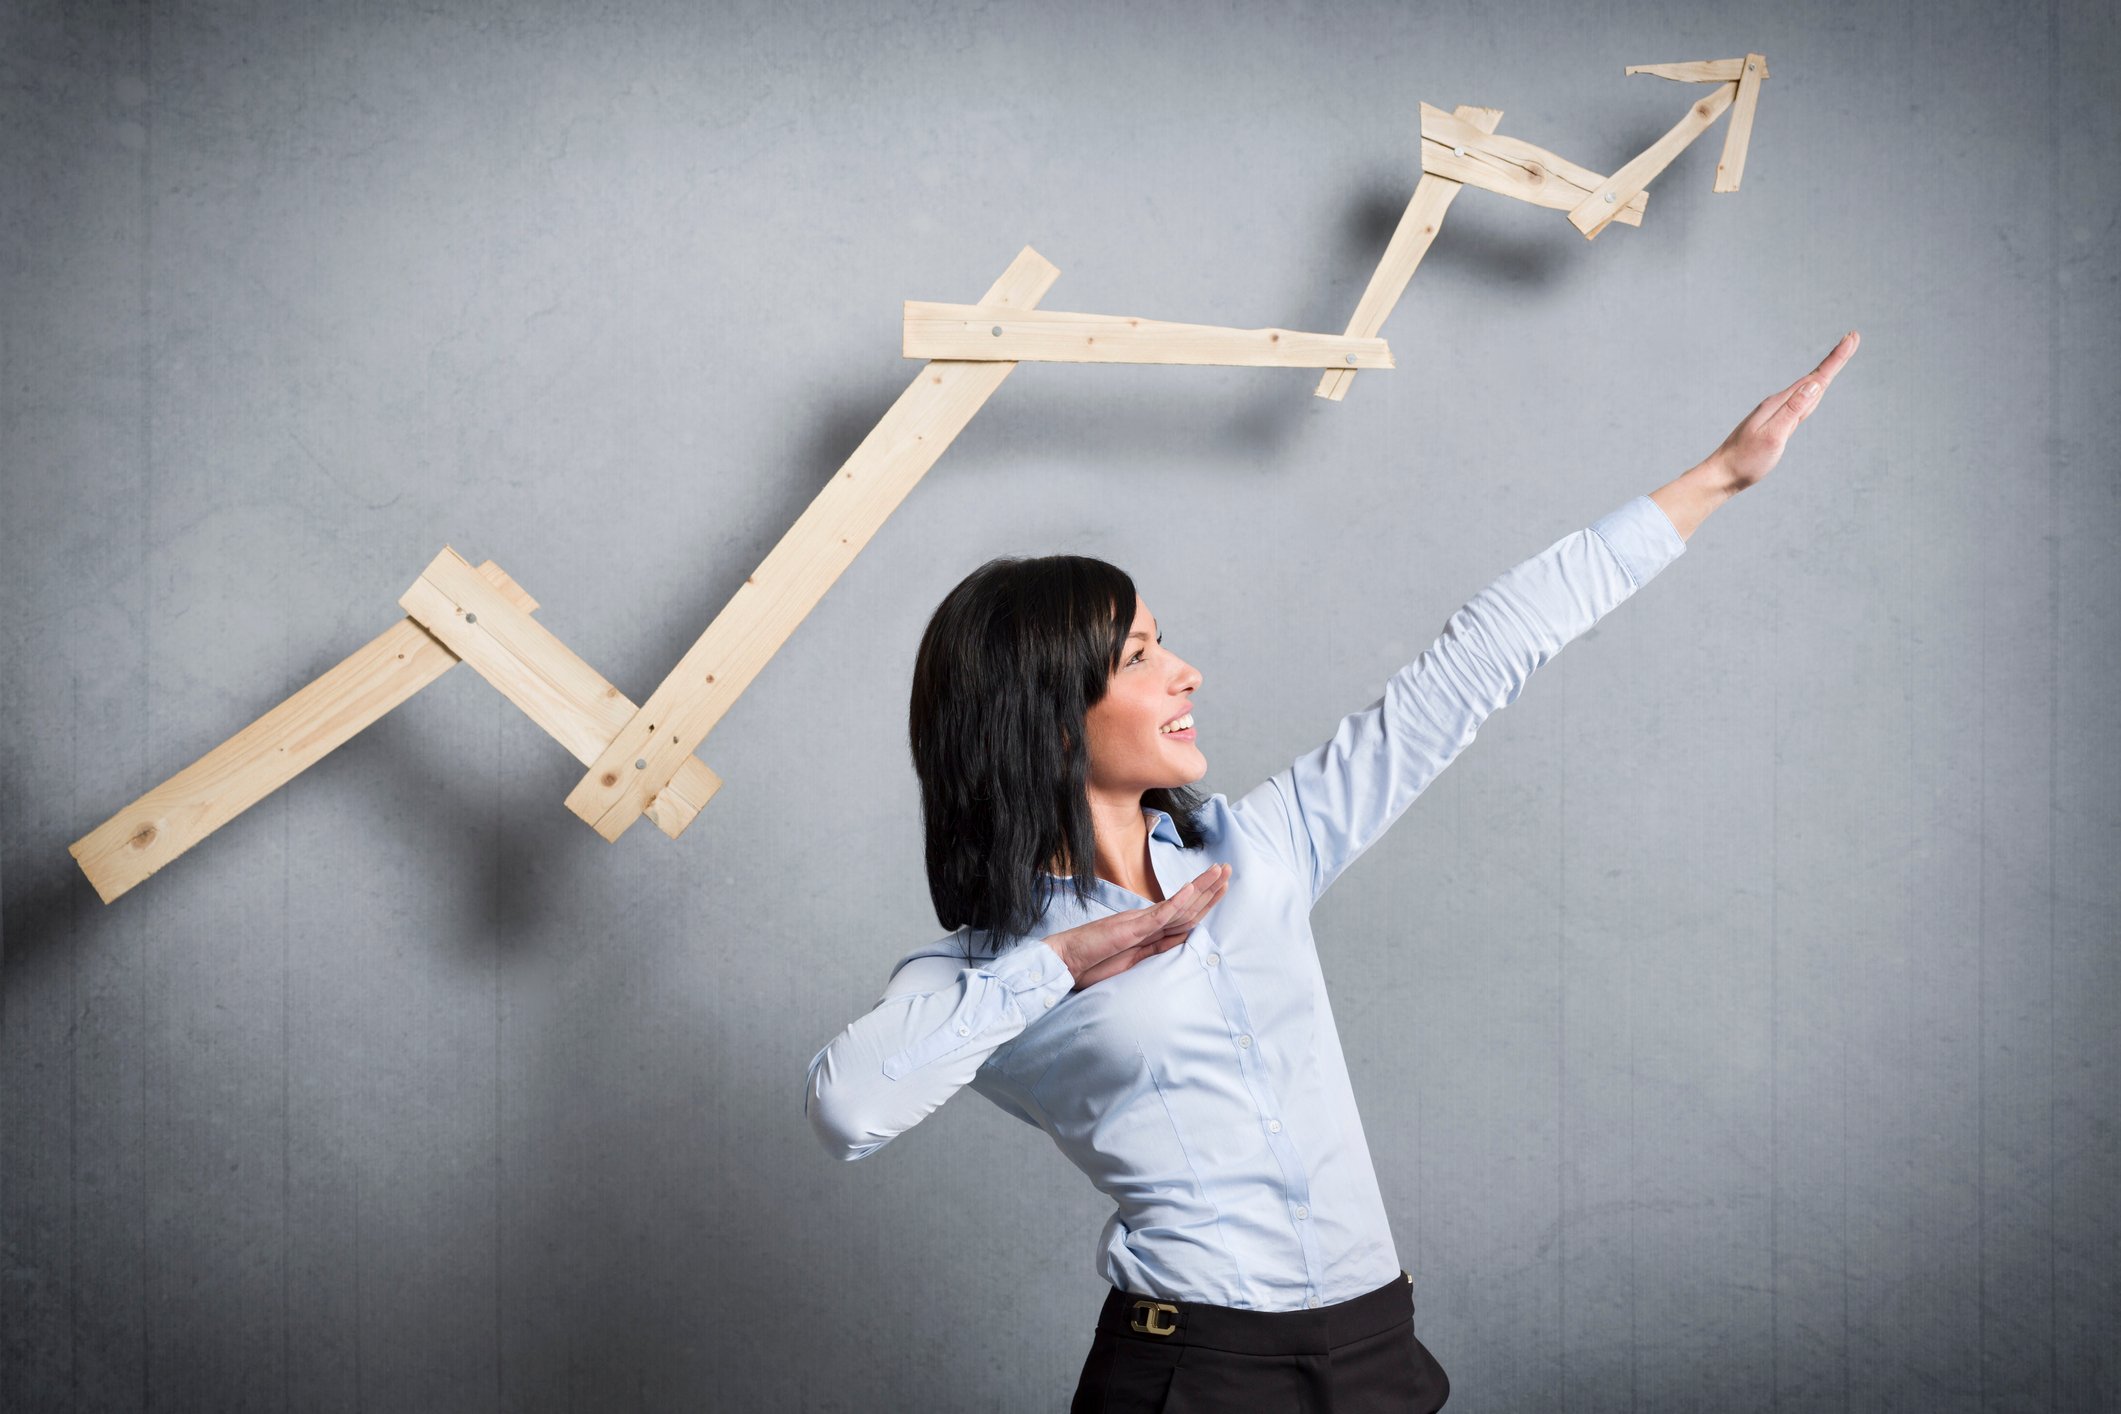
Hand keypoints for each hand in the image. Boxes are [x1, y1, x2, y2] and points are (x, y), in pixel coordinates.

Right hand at [1044, 863, 1231, 989]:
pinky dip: (1176, 902)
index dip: (1203, 901)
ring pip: (1177, 904)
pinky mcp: (1130, 928)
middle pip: (1185, 905)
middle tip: (1228, 869)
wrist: (1064, 961)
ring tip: (1219, 872)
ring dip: (1200, 887)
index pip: (1183, 915)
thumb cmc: (1090, 962)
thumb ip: (1152, 949)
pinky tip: (1191, 889)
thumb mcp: (1130, 960)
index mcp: (1146, 928)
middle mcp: (1145, 920)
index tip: (1221, 887)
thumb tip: (1176, 943)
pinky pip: (1158, 915)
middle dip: (1209, 888)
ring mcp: (1138, 922)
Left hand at [1703, 330, 1859, 492]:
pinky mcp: (1775, 424)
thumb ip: (1792, 411)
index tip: (1852, 338)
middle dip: (1835, 359)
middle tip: (1853, 338)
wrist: (1721, 475)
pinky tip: (1815, 388)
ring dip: (1825, 372)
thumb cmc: (1745, 460)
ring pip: (1808, 388)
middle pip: (1813, 378)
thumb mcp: (1772, 436)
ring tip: (1840, 356)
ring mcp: (1776, 413)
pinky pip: (1800, 402)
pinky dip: (1813, 391)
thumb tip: (1814, 385)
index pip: (1814, 378)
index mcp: (1779, 404)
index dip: (1835, 359)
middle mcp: (1778, 404)